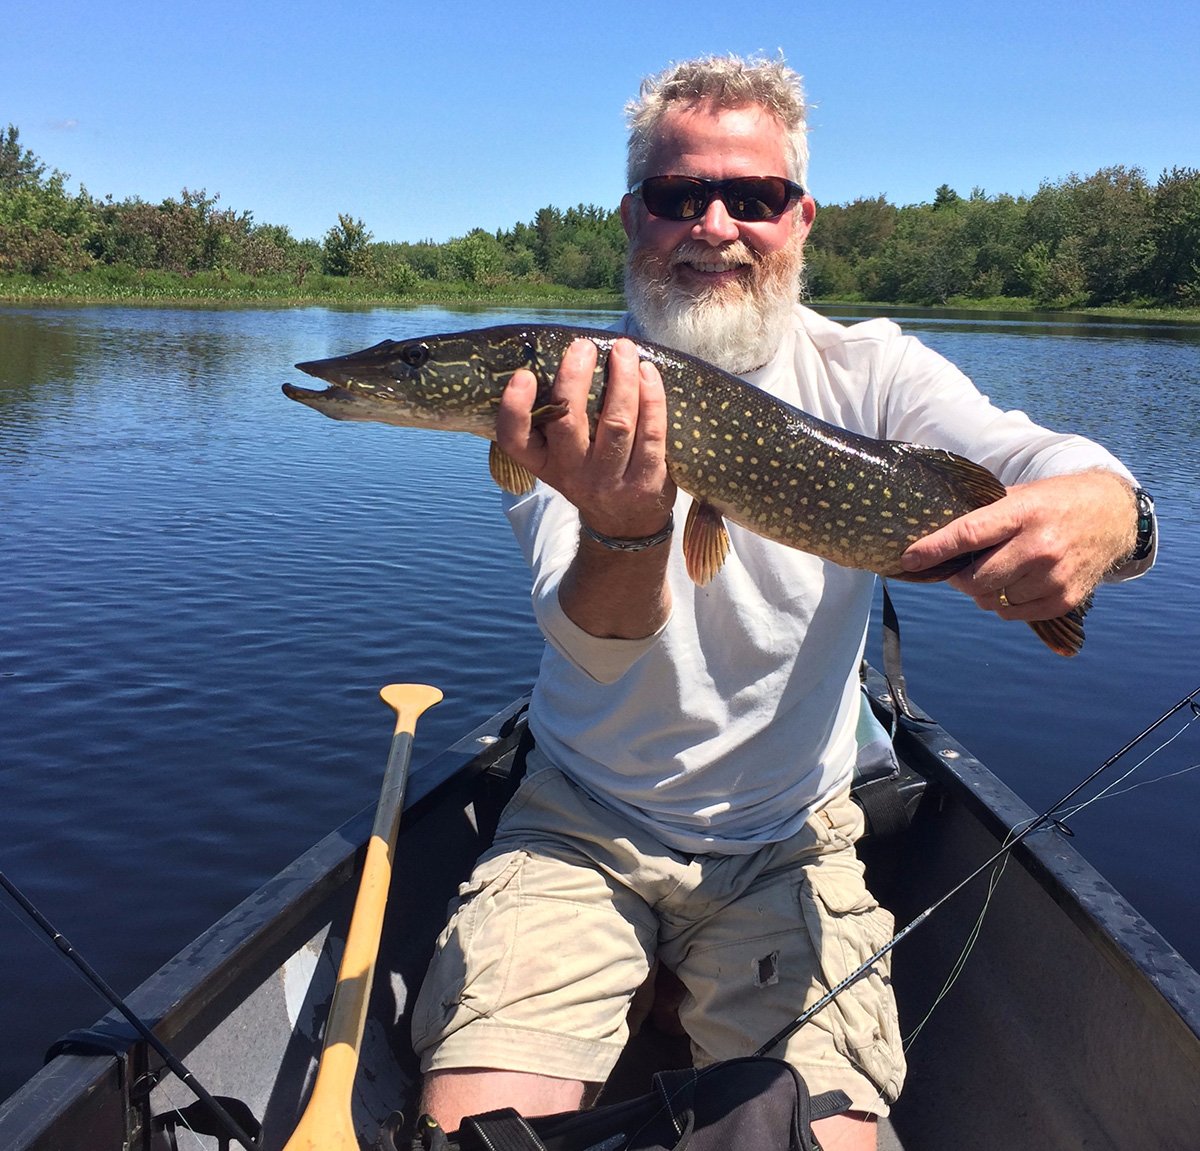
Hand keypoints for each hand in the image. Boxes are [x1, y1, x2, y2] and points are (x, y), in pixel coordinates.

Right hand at [495, 336, 675, 536]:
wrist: (625, 523)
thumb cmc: (590, 470)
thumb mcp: (560, 457)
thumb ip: (557, 418)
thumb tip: (569, 354)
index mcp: (543, 463)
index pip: (515, 440)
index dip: (515, 408)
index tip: (523, 375)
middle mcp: (572, 473)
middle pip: (569, 424)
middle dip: (575, 379)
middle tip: (583, 346)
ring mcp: (610, 480)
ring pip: (617, 424)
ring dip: (622, 381)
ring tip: (623, 349)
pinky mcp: (646, 480)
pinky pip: (652, 433)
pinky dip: (651, 398)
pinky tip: (647, 372)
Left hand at [900, 471, 1136, 620]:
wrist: (1114, 515)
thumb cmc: (1055, 503)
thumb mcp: (1020, 495)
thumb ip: (983, 516)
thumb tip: (932, 536)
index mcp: (1023, 513)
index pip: (968, 534)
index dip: (934, 549)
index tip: (908, 559)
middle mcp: (1040, 546)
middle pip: (977, 578)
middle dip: (958, 578)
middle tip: (958, 570)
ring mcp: (1054, 576)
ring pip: (992, 600)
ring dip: (984, 591)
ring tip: (997, 571)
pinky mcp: (1064, 599)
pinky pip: (1013, 614)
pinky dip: (1004, 604)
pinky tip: (1014, 584)